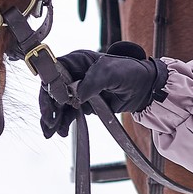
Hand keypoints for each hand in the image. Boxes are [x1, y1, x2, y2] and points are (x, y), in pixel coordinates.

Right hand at [38, 41, 169, 138]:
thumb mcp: (112, 73)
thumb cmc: (129, 72)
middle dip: (48, 106)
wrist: (144, 88)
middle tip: (49, 122)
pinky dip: (63, 123)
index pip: (54, 71)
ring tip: (51, 132)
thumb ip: (93, 82)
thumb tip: (76, 95)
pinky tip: (62, 132)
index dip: (50, 86)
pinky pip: (68, 113)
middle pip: (52, 89)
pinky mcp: (83, 103)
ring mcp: (77, 89)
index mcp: (78, 60)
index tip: (55, 101)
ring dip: (53, 118)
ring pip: (58, 104)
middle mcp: (74, 74)